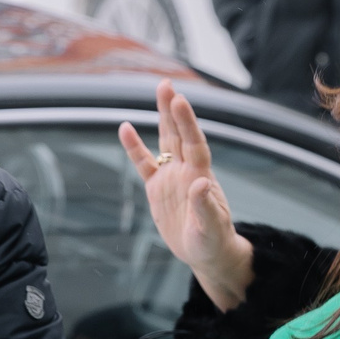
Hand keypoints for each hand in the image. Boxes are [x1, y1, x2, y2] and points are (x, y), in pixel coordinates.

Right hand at [119, 82, 254, 310]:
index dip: (187, 122)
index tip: (180, 100)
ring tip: (160, 90)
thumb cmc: (214, 242)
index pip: (194, 144)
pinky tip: (125, 128)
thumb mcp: (211, 228)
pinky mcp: (157, 188)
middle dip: (173, 109)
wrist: (206, 254)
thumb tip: (200, 184)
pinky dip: (134, 147)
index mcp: (201, 177)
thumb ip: (205, 207)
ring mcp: (171, 177)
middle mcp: (186, 171)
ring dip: (162, 117)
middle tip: (167, 84)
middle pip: (179, 134)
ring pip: (165, 141)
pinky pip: (143, 164)